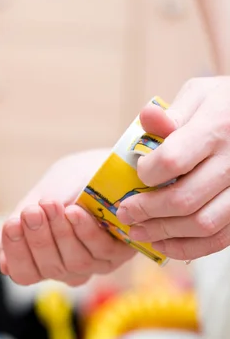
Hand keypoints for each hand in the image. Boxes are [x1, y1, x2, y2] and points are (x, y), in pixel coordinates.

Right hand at [0, 150, 135, 286]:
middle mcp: (67, 269)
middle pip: (49, 267)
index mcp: (41, 261)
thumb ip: (17, 231)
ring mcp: (94, 263)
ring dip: (61, 232)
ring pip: (75, 261)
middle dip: (38, 238)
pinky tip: (74, 211)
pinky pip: (100, 249)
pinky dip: (85, 230)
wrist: (94, 165)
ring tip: (50, 204)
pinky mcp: (119, 252)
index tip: (12, 224)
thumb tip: (3, 264)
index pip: (24, 273)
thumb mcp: (32, 204)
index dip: (16, 253)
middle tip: (31, 211)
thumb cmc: (60, 187)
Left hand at [117, 77, 229, 259]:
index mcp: (216, 129)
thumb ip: (170, 115)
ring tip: (137, 231)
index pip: (173, 161)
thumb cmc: (222, 105)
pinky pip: (220, 238)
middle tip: (124, 213)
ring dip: (164, 233)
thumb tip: (146, 118)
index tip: (137, 174)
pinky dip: (189, 247)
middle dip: (146, 211)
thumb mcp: (199, 96)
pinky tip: (163, 244)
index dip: (147, 173)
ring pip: (203, 224)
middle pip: (184, 199)